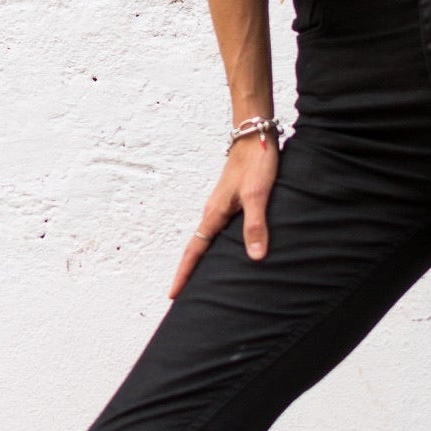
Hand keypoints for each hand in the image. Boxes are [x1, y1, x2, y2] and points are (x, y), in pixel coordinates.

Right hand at [168, 133, 279, 299]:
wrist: (256, 134)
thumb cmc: (256, 162)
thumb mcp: (258, 194)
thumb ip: (255, 225)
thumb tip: (255, 257)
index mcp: (215, 213)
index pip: (195, 249)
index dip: (184, 273)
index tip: (173, 294)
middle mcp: (214, 211)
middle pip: (197, 247)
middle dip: (189, 271)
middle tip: (183, 296)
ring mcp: (221, 205)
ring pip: (207, 237)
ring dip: (202, 258)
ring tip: (203, 280)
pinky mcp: (232, 199)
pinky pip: (219, 229)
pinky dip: (216, 244)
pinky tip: (228, 250)